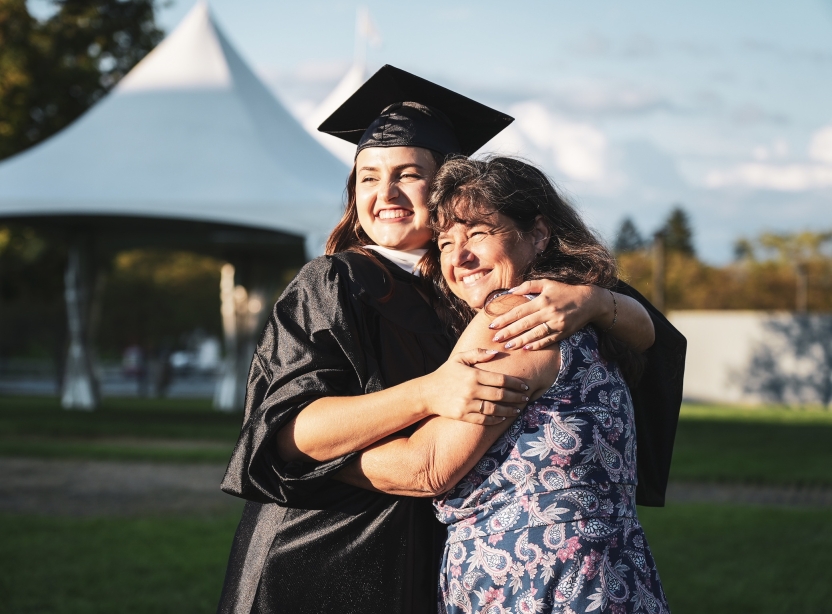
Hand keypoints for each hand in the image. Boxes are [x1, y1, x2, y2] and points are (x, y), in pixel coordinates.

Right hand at [419, 349, 529, 424]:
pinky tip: (503, 417)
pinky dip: (495, 420)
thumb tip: (497, 352)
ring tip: (518, 409)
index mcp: (473, 375)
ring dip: (509, 410)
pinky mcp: (463, 416)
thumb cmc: (445, 373)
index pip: (501, 379)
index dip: (515, 383)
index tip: (525, 386)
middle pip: (500, 395)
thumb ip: (478, 353)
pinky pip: (483, 420)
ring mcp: (467, 404)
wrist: (427, 393)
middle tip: (526, 398)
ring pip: (494, 409)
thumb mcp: (459, 358)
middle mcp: (471, 390)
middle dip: (516, 397)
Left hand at [488, 280, 606, 350]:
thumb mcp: (547, 283)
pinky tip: (526, 348)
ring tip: (507, 346)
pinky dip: (537, 344)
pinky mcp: (564, 332)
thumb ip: (528, 286)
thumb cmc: (564, 291)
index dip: (505, 319)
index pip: (519, 311)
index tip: (492, 325)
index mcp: (542, 300)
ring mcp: (557, 323)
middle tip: (495, 339)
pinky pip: (548, 340)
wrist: (589, 301)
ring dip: (520, 341)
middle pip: (525, 324)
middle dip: (508, 332)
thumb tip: (511, 291)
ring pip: (535, 334)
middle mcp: (549, 312)